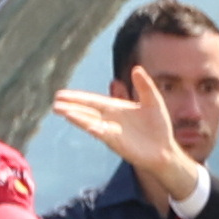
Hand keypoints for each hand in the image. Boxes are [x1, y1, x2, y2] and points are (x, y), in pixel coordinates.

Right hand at [47, 71, 201, 208]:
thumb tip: (136, 68)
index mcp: (115, 108)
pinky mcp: (116, 142)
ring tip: (60, 110)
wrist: (164, 150)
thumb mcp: (153, 101)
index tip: (61, 94)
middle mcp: (109, 119)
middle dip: (70, 106)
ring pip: (89, 121)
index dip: (77, 97)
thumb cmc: (158, 127)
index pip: (92, 101)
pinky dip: (93, 128)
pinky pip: (101, 133)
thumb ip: (145, 86)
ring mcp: (111, 131)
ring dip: (76, 116)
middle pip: (86, 110)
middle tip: (54, 102)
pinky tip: (84, 124)